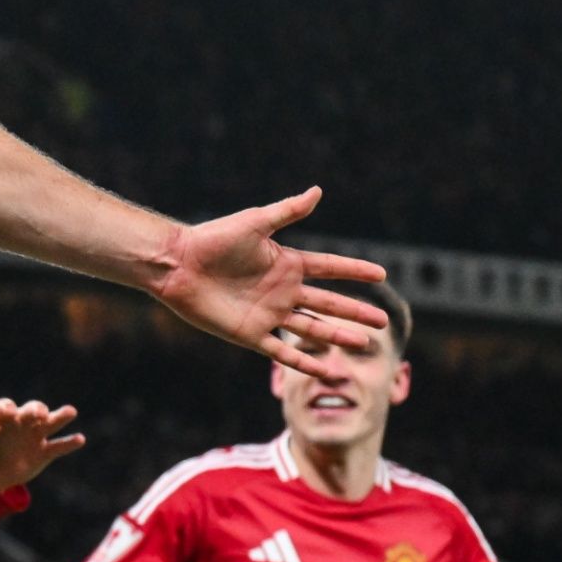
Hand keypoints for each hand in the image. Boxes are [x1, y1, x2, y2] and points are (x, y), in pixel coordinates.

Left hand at [0, 399, 85, 491]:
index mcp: (0, 416)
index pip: (5, 406)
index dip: (6, 409)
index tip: (7, 415)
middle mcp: (20, 421)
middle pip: (31, 409)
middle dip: (35, 410)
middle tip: (38, 415)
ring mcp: (33, 436)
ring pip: (50, 422)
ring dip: (59, 416)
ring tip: (70, 412)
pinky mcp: (43, 453)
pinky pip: (58, 446)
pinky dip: (69, 443)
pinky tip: (79, 439)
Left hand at [151, 188, 389, 378]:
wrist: (178, 265)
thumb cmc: (212, 239)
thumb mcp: (254, 222)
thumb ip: (287, 211)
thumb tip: (317, 191)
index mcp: (286, 263)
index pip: (329, 268)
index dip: (354, 271)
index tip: (382, 275)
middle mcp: (282, 290)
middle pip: (328, 303)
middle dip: (355, 312)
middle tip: (383, 323)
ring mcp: (268, 314)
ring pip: (312, 328)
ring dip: (338, 336)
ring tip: (364, 344)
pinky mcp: (250, 334)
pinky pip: (281, 351)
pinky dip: (302, 362)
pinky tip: (323, 370)